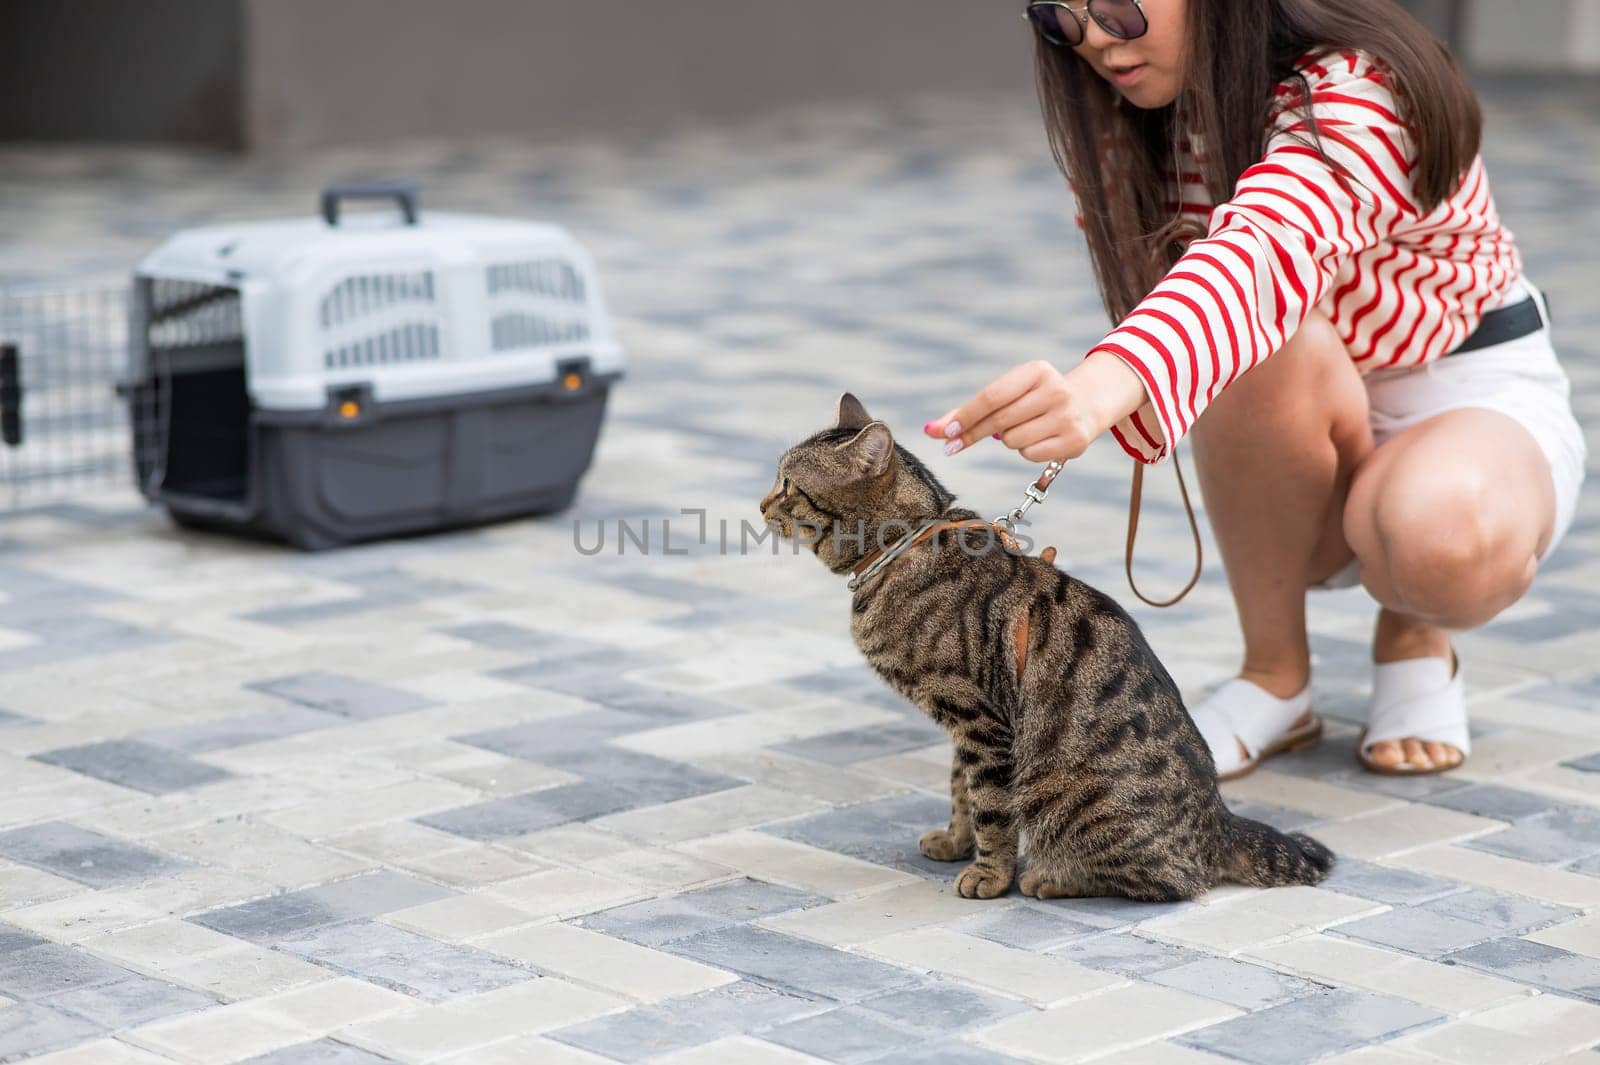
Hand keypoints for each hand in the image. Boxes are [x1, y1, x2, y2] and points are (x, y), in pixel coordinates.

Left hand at [924, 352, 1147, 460]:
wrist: (1088, 405)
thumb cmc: (1034, 399)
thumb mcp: (1008, 393)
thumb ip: (969, 411)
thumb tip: (930, 430)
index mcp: (1037, 371)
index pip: (992, 396)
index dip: (966, 415)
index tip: (943, 433)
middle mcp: (1056, 390)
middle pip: (999, 421)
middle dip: (972, 434)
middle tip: (952, 445)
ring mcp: (1067, 416)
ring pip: (1012, 440)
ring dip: (1007, 439)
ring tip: (1024, 428)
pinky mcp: (1074, 441)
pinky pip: (1029, 454)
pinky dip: (1025, 451)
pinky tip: (1039, 439)